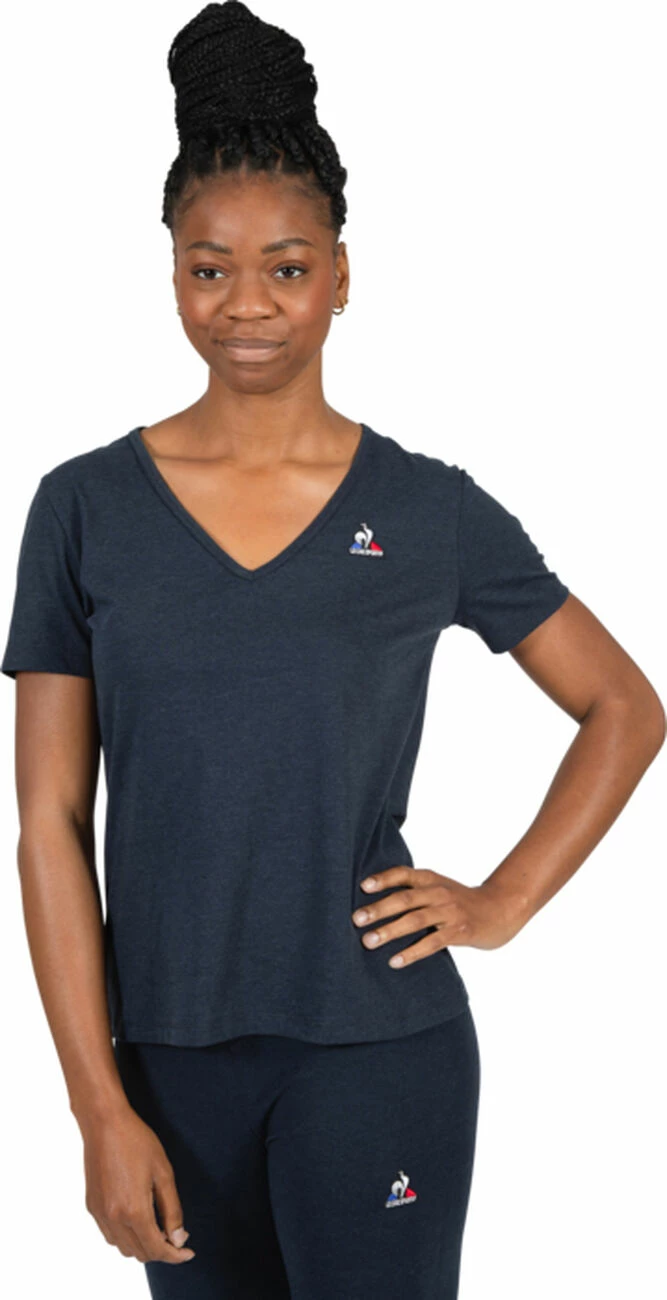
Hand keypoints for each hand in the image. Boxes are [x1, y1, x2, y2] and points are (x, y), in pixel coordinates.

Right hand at [79, 1102, 195, 1263]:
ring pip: (124, 1248)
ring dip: (143, 1246)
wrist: (104, 1123)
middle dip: (161, 1251)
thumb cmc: (137, 1142)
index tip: (188, 1253)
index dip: (175, 1255)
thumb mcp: (163, 1173)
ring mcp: (100, 1214)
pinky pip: (110, 1235)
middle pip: (140, 1253)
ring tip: (159, 1228)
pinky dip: (126, 1237)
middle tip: (176, 1236)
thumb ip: (172, 1209)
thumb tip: (178, 1239)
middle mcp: (114, 1218)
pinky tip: (138, 1219)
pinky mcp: (92, 1206)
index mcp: (134, 1211)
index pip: (157, 1248)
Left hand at [351, 867, 528, 967]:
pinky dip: (412, 952)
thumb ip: (414, 892)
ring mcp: (450, 912)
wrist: (501, 909)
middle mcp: (439, 892)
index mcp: (431, 879)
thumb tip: (375, 904)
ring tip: (368, 941)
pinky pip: (432, 943)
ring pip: (415, 920)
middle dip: (378, 909)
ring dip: (390, 931)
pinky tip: (395, 961)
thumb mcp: (439, 888)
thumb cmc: (462, 902)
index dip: (383, 879)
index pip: (404, 874)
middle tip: (356, 919)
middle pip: (404, 898)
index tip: (362, 887)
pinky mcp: (459, 931)